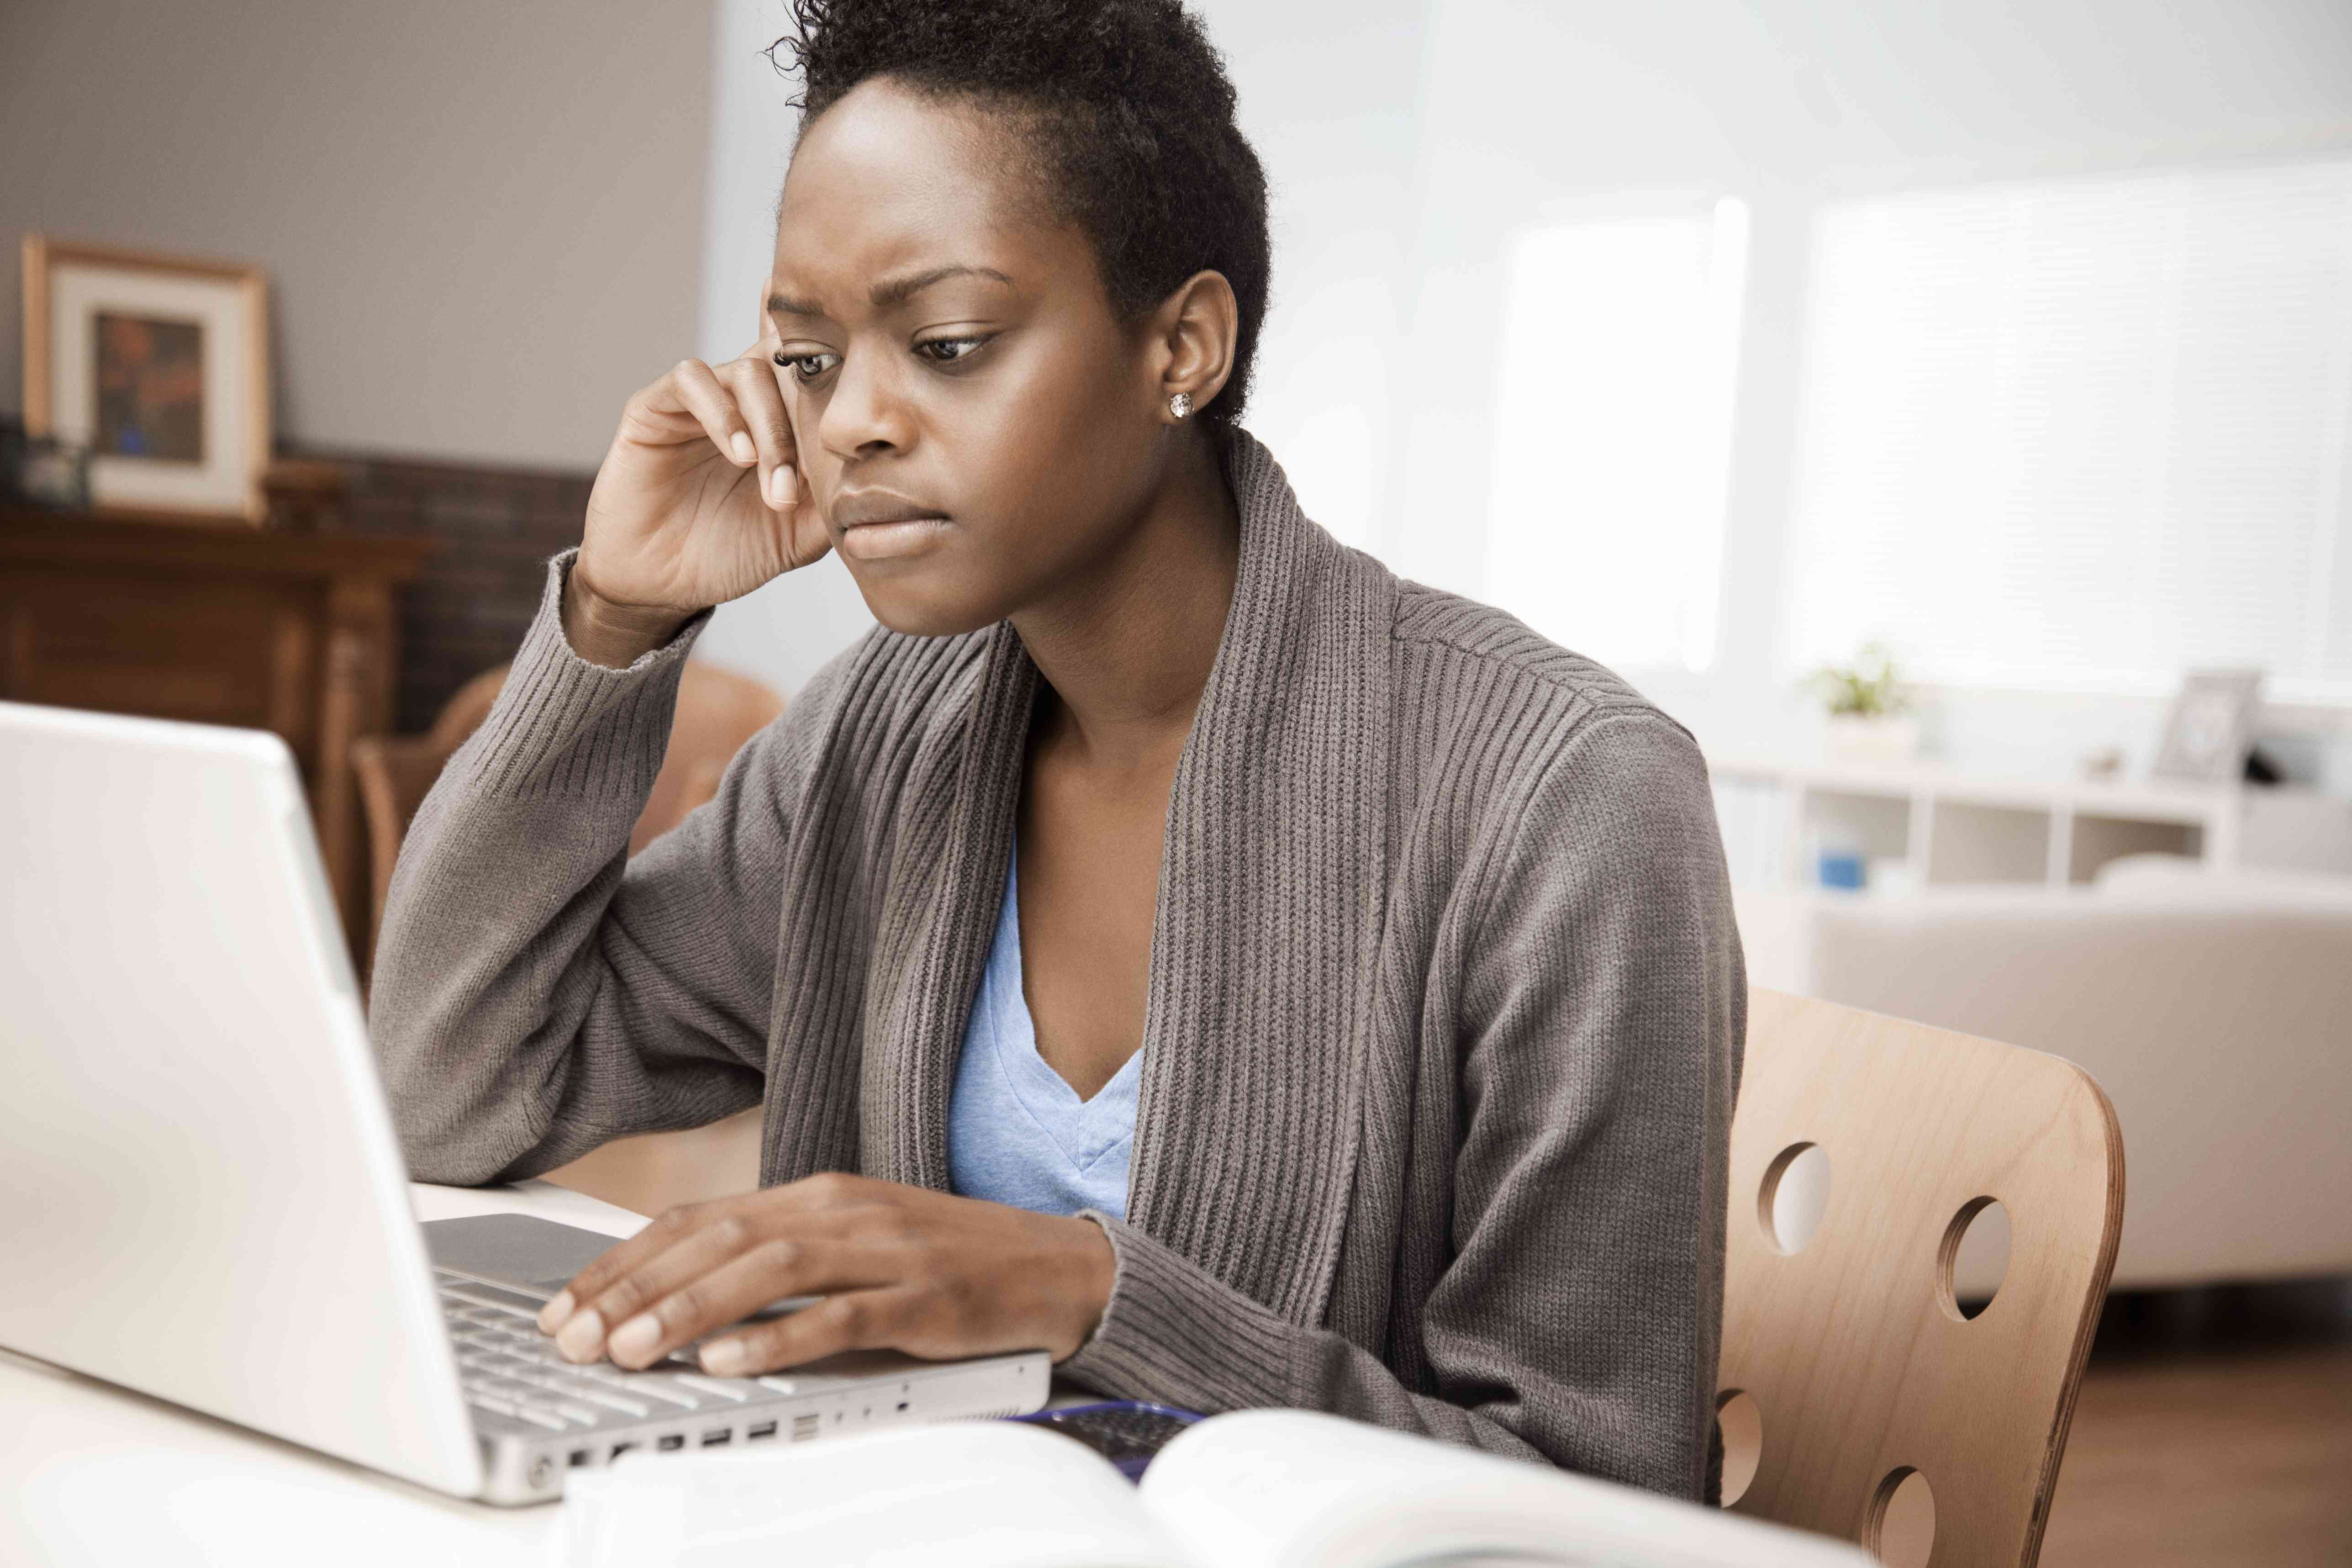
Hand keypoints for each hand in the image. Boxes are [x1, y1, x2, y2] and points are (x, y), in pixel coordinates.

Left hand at [532, 1174, 1116, 1375]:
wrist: (1061, 1267)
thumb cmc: (950, 1264)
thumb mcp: (856, 1245)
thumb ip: (780, 1259)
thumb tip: (681, 1295)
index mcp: (821, 1194)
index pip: (701, 1219)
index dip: (626, 1260)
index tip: (567, 1304)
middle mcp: (845, 1210)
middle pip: (721, 1239)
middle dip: (637, 1288)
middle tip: (575, 1335)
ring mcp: (887, 1251)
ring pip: (770, 1269)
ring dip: (691, 1309)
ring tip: (632, 1348)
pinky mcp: (926, 1298)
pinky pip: (842, 1315)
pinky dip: (780, 1338)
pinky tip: (730, 1360)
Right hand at [565, 336, 831, 665]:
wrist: (662, 584)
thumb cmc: (731, 553)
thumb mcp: (801, 534)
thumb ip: (836, 499)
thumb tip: (885, 476)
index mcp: (783, 423)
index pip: (818, 376)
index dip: (842, 386)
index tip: (860, 425)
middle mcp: (744, 402)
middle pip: (789, 365)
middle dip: (807, 417)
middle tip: (802, 482)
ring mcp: (702, 400)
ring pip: (748, 371)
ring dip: (769, 426)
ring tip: (773, 482)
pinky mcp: (656, 406)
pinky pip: (691, 379)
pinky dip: (722, 412)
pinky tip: (740, 455)